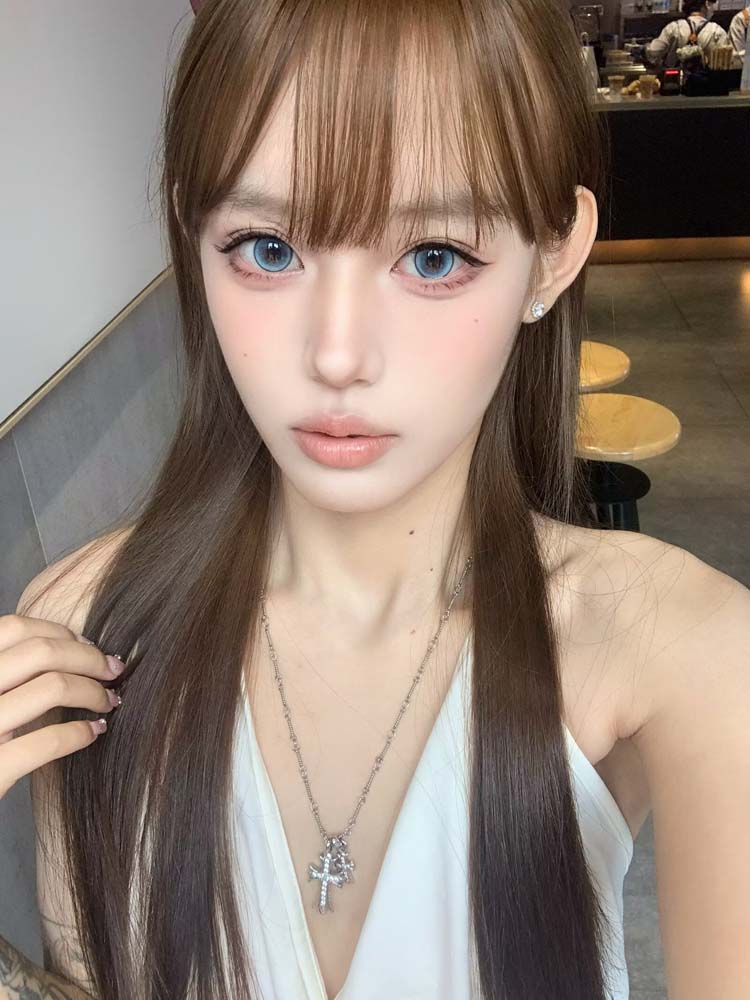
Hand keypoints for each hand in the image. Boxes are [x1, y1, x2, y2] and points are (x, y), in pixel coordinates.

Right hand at [0, 614, 123, 798]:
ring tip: (108, 701)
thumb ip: (5, 674)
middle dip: (89, 657)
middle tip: (112, 671)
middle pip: (42, 651)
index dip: (60, 632)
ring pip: (52, 687)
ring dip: (93, 691)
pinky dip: (81, 732)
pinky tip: (94, 732)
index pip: (14, 628)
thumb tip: (63, 649)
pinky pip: (48, 741)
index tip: (87, 646)